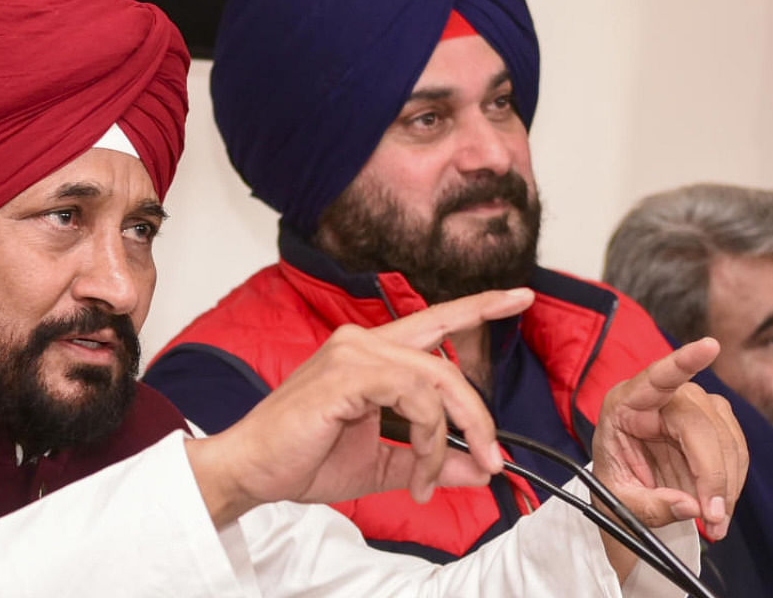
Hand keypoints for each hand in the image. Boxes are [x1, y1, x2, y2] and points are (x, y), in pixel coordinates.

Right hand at [185, 289, 534, 526]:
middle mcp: (362, 342)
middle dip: (479, 416)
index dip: (479, 306)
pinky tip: (416, 468)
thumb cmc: (303, 459)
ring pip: (435, 382)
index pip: (434, 321)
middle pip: (446, 364)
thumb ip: (428, 461)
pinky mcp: (346, 374)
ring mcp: (353, 353)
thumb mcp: (381, 465)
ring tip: (432, 477)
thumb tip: (479, 468)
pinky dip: (427, 437)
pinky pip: (413, 396)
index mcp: (370, 354)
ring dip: (449, 436)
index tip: (519, 296)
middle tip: (494, 460)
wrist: (253, 471)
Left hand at [591, 338, 747, 544]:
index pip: (655, 378)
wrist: (626, 492)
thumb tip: (691, 506)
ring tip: (716, 522)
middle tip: (714, 518)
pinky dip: (734, 480)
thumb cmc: (615, 487)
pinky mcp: (711, 421)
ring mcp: (688, 406)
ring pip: (724, 436)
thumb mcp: (619, 502)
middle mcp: (659, 398)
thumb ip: (652, 505)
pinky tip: (722, 504)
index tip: (710, 346)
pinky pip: (735, 447)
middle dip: (712, 474)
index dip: (683, 362)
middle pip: (699, 424)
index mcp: (624, 405)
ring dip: (728, 484)